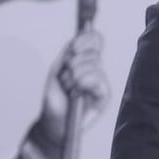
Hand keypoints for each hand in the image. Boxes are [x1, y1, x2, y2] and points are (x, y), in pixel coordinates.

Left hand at [33, 30, 109, 156]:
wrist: (54, 123)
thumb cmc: (55, 99)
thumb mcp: (56, 71)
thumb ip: (68, 53)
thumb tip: (82, 35)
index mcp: (85, 60)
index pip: (95, 40)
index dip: (86, 39)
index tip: (73, 47)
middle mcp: (95, 69)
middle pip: (93, 50)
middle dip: (74, 62)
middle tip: (66, 77)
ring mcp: (101, 82)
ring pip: (93, 64)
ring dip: (75, 75)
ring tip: (69, 88)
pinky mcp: (104, 94)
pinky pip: (97, 79)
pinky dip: (83, 82)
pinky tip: (77, 92)